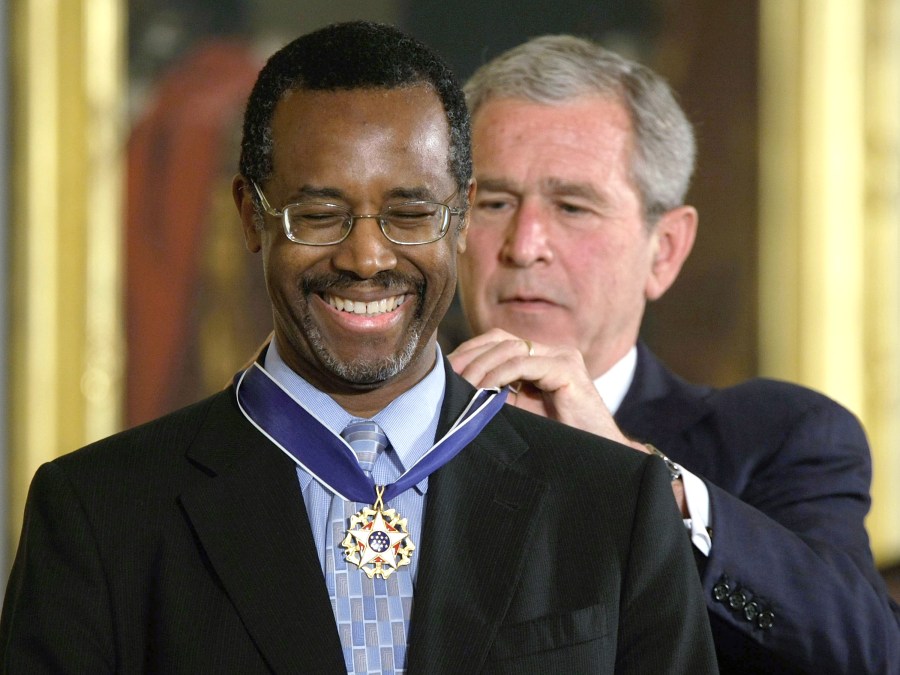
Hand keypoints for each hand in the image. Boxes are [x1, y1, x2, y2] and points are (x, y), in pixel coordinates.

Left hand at [448, 328, 636, 446]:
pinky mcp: (568, 370)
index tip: (445, 373)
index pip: (496, 342)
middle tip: (448, 379)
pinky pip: (525, 363)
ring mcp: (562, 357)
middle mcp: (552, 352)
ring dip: (480, 367)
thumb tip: (454, 388)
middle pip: (499, 339)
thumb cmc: (555, 440)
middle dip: (469, 357)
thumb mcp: (517, 412)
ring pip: (509, 348)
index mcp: (540, 358)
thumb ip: (495, 394)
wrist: (597, 459)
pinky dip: (499, 375)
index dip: (468, 353)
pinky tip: (484, 390)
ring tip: (463, 388)